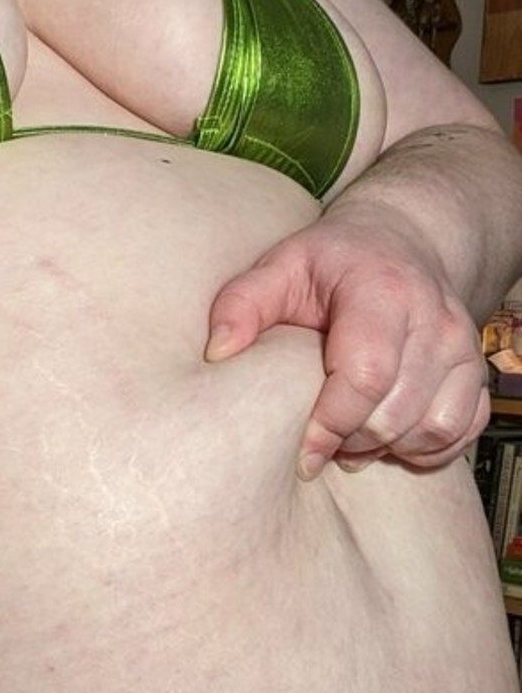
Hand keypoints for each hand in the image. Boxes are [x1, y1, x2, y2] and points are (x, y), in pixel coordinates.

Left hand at [205, 214, 488, 478]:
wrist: (403, 242)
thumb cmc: (334, 261)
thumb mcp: (281, 265)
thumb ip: (242, 304)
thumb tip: (217, 352)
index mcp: (382, 291)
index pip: (366, 375)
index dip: (331, 423)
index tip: (303, 450)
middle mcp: (433, 320)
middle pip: (396, 412)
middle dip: (351, 441)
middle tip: (318, 441)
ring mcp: (461, 348)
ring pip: (432, 429)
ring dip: (387, 448)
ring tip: (350, 438)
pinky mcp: (475, 373)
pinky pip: (460, 432)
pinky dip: (426, 449)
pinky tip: (390, 439)